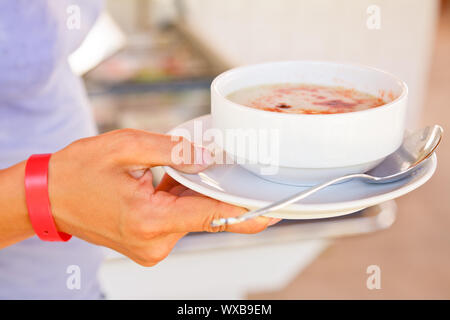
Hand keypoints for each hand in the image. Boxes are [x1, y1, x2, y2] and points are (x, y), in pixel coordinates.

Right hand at [48, 129, 278, 265]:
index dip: (246, 212)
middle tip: (213, 171)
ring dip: (189, 194)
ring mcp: (150, 248)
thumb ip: (172, 150)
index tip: (274, 212)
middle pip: (204, 215)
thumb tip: (207, 157)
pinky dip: (177, 202)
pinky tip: (159, 185)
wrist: (48, 196)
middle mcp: (153, 242)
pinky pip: (176, 221)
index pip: (211, 215)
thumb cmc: (79, 170)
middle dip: (213, 192)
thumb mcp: (125, 147)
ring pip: (190, 217)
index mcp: (148, 218)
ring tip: (159, 174)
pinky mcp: (148, 246)